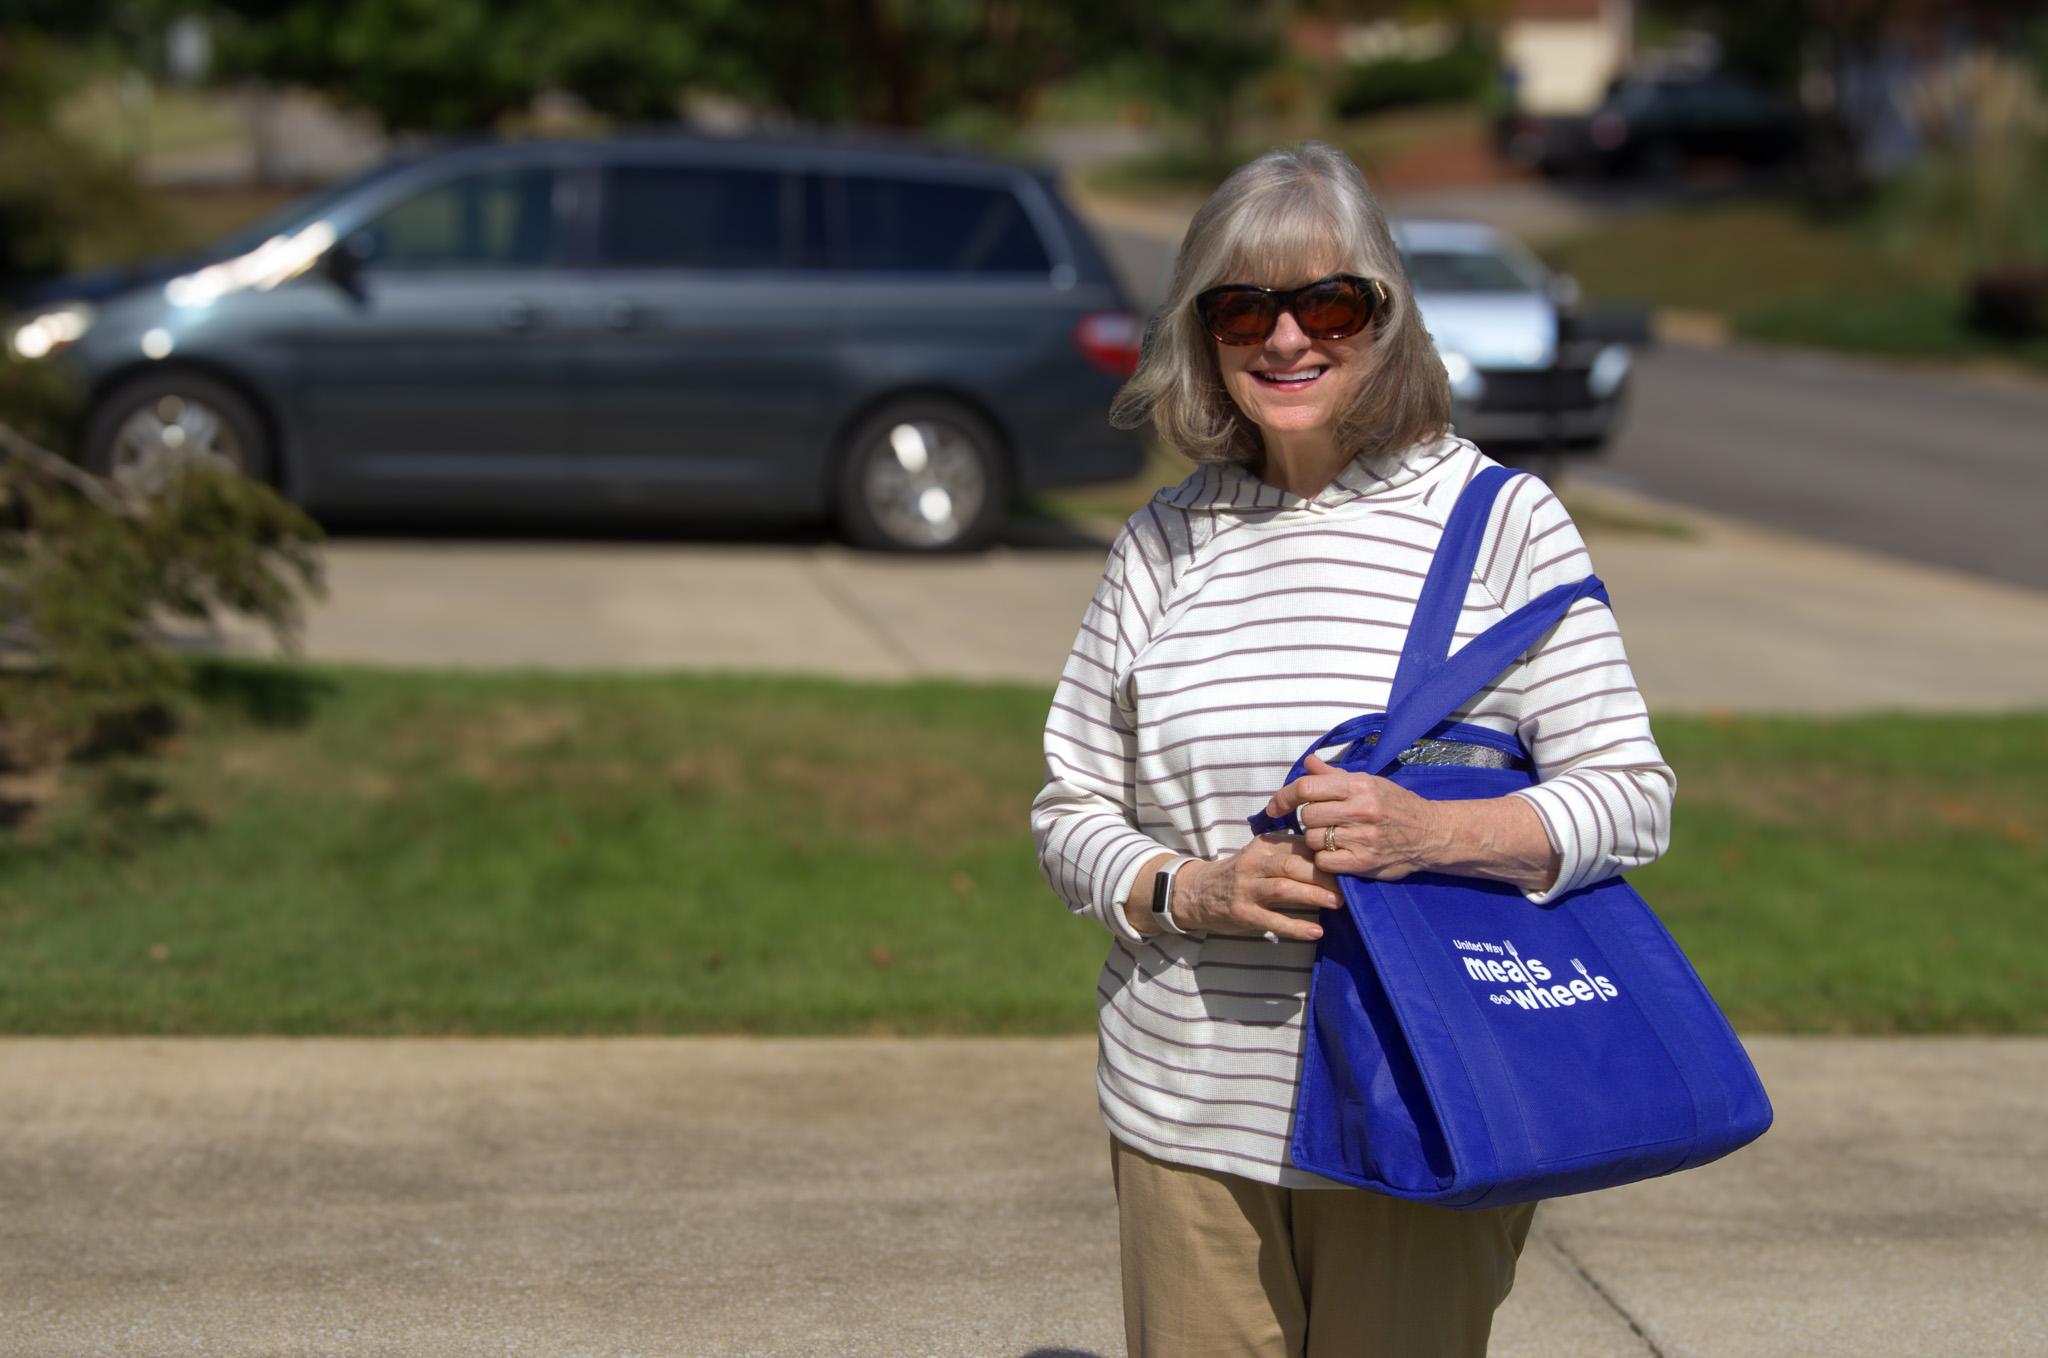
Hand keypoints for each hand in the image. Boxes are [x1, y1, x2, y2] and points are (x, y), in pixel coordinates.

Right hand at [1123, 838, 1340, 941]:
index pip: (1298, 845)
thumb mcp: (1261, 854)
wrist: (1197, 892)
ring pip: (1283, 888)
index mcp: (1263, 846)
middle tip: (1347, 886)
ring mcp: (1246, 888)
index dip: (1323, 853)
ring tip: (1337, 903)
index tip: (1347, 863)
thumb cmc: (1240, 874)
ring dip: (1312, 895)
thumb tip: (1333, 857)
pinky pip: (1272, 920)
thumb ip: (1290, 853)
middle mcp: (1253, 864)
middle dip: (1322, 875)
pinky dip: (1296, 927)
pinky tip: (1316, 932)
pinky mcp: (1241, 913)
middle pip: (1292, 865)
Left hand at [1268, 753, 1448, 881]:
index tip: (1274, 807)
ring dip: (1317, 840)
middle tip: (1325, 822)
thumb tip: (1309, 762)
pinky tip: (1338, 853)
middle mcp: (1361, 810)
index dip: (1283, 797)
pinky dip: (1325, 859)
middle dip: (1310, 820)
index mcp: (1359, 785)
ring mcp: (1363, 838)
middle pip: (1308, 816)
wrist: (1431, 834)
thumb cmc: (1396, 805)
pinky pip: (1324, 861)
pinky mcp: (1364, 863)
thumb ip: (1334, 776)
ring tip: (1335, 837)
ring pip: (1314, 839)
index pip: (1307, 788)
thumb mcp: (1369, 783)